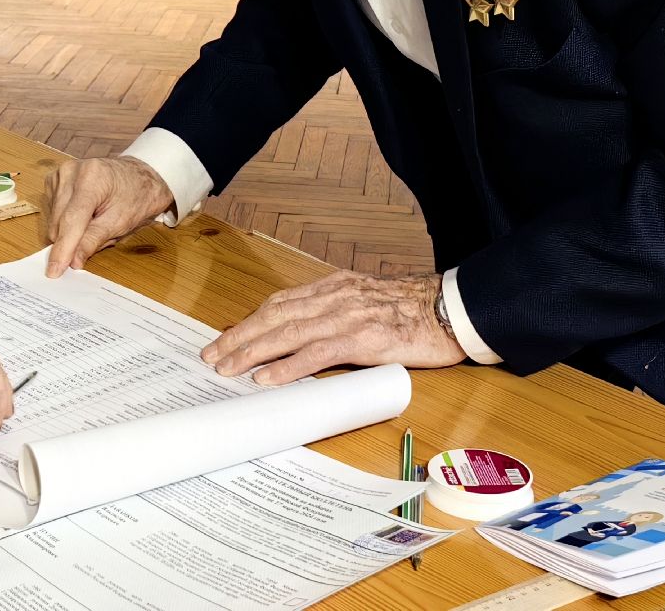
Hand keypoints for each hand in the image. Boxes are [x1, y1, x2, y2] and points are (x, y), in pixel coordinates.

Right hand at [43, 157, 173, 277]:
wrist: (138, 175)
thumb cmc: (136, 195)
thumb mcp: (121, 222)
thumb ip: (94, 240)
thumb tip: (73, 261)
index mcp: (92, 178)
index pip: (71, 220)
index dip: (63, 248)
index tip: (55, 271)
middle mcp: (71, 171)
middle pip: (59, 222)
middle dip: (72, 240)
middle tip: (98, 238)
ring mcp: (60, 173)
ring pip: (53, 219)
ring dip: (70, 231)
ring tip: (94, 222)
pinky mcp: (54, 179)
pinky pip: (53, 211)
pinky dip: (66, 220)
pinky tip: (84, 214)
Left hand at [200, 269, 465, 384]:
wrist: (452, 310)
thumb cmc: (415, 310)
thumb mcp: (369, 302)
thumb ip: (340, 313)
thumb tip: (310, 337)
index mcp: (335, 287)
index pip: (281, 302)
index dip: (251, 320)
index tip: (227, 336)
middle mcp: (334, 297)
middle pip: (274, 314)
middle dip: (239, 335)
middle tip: (212, 355)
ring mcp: (347, 316)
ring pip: (287, 331)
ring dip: (252, 351)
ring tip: (228, 367)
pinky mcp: (362, 339)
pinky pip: (316, 352)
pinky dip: (287, 365)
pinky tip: (267, 377)